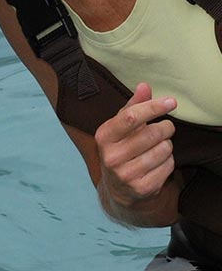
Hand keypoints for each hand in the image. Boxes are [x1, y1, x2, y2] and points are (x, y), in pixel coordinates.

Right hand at [94, 83, 176, 217]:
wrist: (118, 189)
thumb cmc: (121, 149)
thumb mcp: (121, 127)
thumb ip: (133, 106)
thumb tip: (144, 86)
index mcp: (104, 136)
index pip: (131, 118)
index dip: (153, 108)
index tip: (171, 102)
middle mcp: (111, 156)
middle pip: (151, 133)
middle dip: (165, 127)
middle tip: (166, 127)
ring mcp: (125, 174)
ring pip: (163, 150)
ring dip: (167, 145)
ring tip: (159, 146)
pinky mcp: (141, 188)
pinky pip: (168, 167)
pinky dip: (169, 161)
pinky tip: (159, 161)